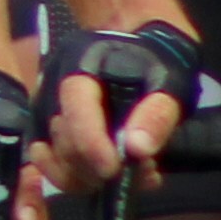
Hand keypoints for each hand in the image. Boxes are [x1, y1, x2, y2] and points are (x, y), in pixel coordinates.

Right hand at [41, 19, 205, 196]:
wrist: (143, 41)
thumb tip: (137, 150)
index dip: (91, 144)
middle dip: (99, 166)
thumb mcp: (170, 80)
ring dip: (95, 177)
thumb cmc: (159, 57)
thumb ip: (156, 114)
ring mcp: (50, 111)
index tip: (114, 170)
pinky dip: (85, 178)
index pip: (75, 109)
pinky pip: (58, 165)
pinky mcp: (54, 131)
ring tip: (137, 172)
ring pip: (58, 160)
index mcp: (80, 65)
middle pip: (63, 142)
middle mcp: (54, 88)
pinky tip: (119, 174)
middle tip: (144, 170)